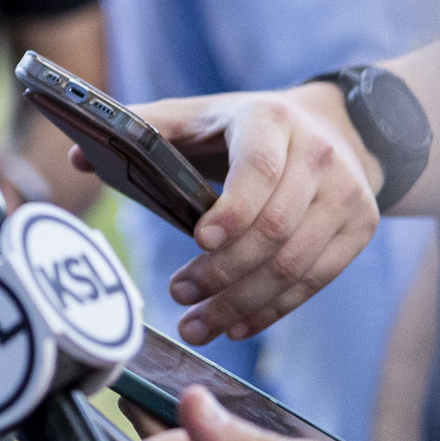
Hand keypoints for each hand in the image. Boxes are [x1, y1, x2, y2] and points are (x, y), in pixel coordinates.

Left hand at [91, 85, 377, 342]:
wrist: (337, 126)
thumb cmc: (246, 126)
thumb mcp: (199, 114)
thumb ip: (142, 130)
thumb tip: (78, 158)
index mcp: (272, 121)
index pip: (259, 170)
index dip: (233, 210)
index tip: (199, 241)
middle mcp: (319, 155)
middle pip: (275, 229)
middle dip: (223, 272)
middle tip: (179, 296)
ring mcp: (348, 194)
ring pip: (296, 264)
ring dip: (243, 303)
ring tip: (198, 326)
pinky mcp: (361, 227)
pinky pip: (317, 280)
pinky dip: (275, 309)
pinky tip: (238, 326)